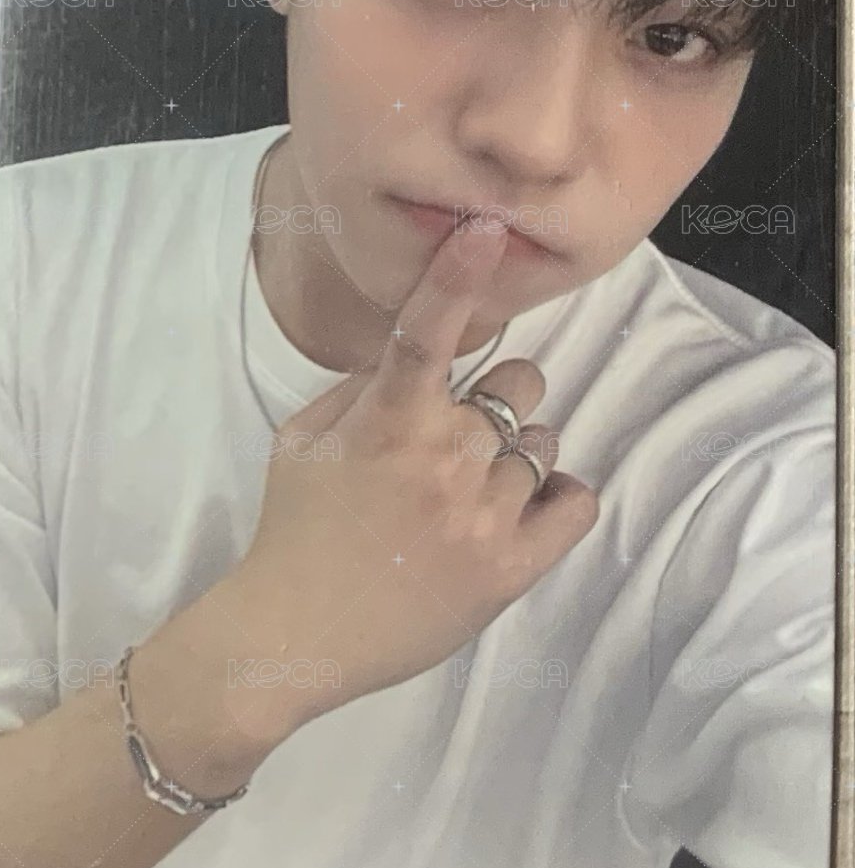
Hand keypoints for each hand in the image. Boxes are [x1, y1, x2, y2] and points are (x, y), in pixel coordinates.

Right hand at [237, 223, 598, 727]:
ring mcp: (485, 515)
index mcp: (389, 421)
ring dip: (515, 455)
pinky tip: (525, 506)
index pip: (428, 332)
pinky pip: (576, 502)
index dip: (458, 274)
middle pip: (518, 386)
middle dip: (496, 399)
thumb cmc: (293, 531)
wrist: (294, 638)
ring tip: (471, 494)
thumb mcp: (302, 441)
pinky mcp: (512, 568)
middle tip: (456, 439)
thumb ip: (361, 389)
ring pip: (542, 444)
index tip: (486, 229)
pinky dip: (560, 496)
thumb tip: (414, 358)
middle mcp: (445, 458)